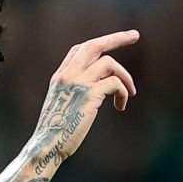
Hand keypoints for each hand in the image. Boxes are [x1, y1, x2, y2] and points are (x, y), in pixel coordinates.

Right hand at [28, 29, 139, 166]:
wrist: (47, 145)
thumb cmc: (55, 133)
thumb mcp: (61, 106)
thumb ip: (74, 93)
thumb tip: (96, 91)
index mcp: (60, 77)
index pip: (80, 49)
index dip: (100, 44)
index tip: (115, 41)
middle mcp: (68, 75)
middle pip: (95, 45)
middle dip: (117, 38)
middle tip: (135, 35)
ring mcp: (78, 83)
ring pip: (109, 63)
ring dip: (125, 77)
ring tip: (130, 93)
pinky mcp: (89, 95)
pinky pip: (115, 83)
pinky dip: (123, 92)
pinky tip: (120, 106)